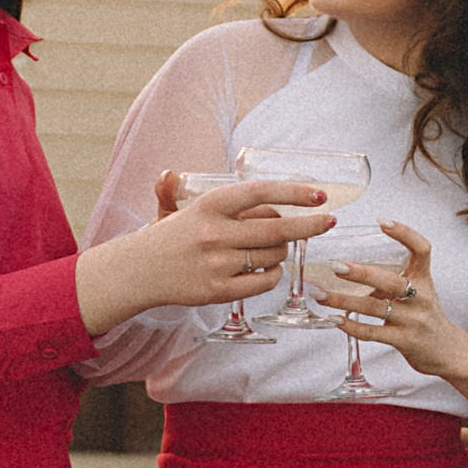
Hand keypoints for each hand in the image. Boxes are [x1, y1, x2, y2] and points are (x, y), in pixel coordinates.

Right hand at [75, 181, 330, 332]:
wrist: (138, 273)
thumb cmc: (167, 237)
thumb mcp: (176, 208)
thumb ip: (190, 192)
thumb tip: (175, 177)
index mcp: (209, 205)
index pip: (260, 193)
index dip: (294, 192)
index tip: (319, 194)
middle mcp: (215, 233)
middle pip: (277, 228)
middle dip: (310, 225)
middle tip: (328, 221)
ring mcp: (218, 264)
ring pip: (273, 256)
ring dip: (283, 251)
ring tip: (277, 246)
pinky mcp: (219, 291)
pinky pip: (263, 282)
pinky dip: (272, 275)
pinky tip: (268, 269)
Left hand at [314, 220, 467, 428]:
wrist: (448, 352)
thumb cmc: (425, 317)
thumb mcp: (418, 293)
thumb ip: (391, 281)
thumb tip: (350, 270)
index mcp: (424, 279)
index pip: (421, 249)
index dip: (404, 233)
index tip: (381, 222)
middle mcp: (421, 297)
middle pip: (391, 281)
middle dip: (361, 273)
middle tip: (335, 266)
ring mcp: (414, 320)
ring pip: (374, 308)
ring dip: (343, 301)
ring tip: (320, 295)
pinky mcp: (405, 341)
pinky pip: (373, 333)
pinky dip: (351, 326)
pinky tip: (334, 320)